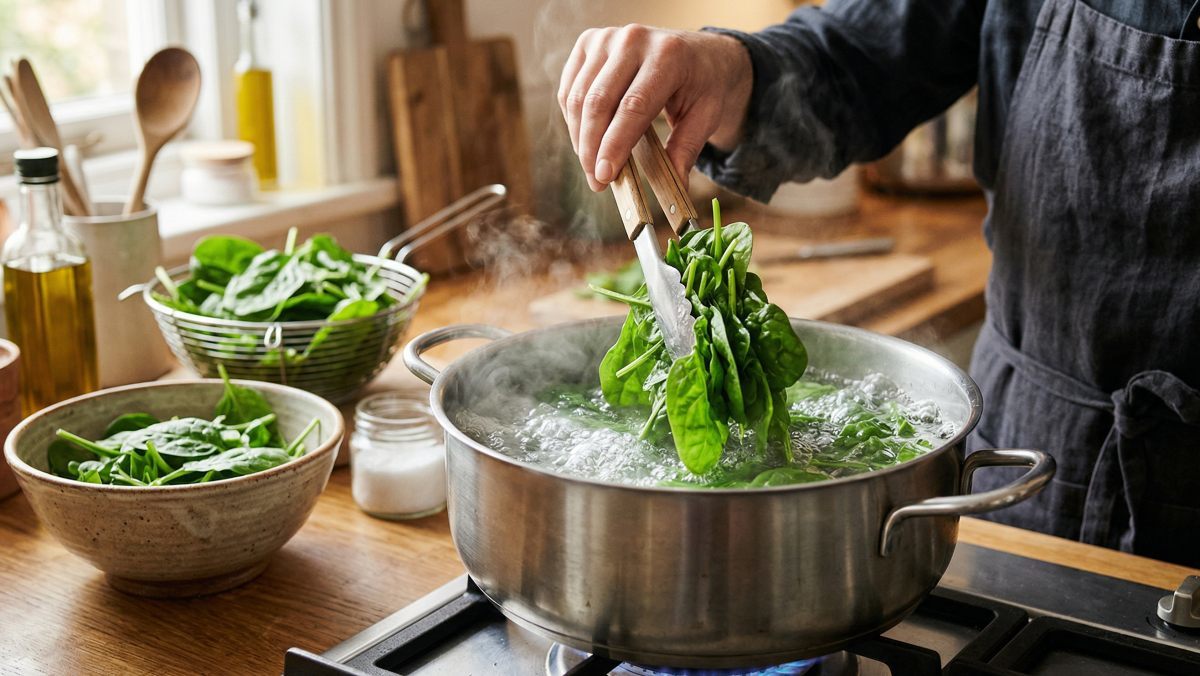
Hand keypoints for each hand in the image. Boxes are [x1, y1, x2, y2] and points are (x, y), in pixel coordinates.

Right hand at [558, 24, 751, 191]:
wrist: (698, 52)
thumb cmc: (702, 85)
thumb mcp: (707, 116)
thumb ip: (687, 149)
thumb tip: (675, 187)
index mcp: (668, 55)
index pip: (633, 106)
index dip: (614, 144)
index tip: (604, 176)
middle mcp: (634, 39)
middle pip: (599, 102)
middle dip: (592, 148)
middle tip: (597, 183)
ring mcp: (607, 38)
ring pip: (578, 97)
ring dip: (579, 139)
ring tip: (591, 167)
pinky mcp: (588, 43)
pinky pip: (570, 89)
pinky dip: (573, 121)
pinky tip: (585, 141)